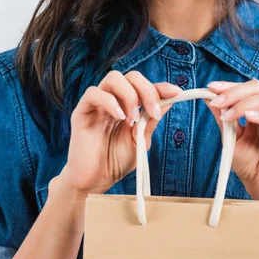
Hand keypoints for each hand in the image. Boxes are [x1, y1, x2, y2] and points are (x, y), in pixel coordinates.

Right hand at [59, 70, 181, 196]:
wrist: (95, 182)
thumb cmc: (115, 162)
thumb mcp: (140, 141)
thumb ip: (150, 121)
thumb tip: (169, 101)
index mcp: (128, 105)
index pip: (144, 86)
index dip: (161, 86)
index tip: (176, 93)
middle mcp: (113, 100)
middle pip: (131, 76)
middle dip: (147, 90)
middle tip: (153, 112)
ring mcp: (97, 104)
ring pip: (113, 78)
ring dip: (129, 94)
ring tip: (133, 118)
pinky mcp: (81, 111)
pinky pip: (93, 93)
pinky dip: (109, 101)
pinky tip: (119, 117)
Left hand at [204, 79, 258, 205]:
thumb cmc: (249, 164)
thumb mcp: (230, 137)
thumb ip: (223, 116)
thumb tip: (207, 96)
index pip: (248, 88)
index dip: (230, 86)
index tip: (210, 87)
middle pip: (258, 88)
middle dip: (234, 93)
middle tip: (217, 102)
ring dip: (244, 104)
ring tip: (228, 115)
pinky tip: (249, 118)